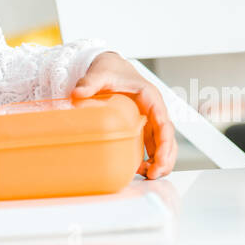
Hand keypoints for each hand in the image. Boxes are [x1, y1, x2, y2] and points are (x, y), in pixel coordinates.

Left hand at [71, 51, 176, 179]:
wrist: (110, 68)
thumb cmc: (110, 70)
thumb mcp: (100, 74)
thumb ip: (90, 82)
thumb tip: (77, 94)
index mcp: (149, 97)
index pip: (163, 120)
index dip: (165, 140)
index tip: (160, 156)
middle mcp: (154, 110)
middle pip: (168, 136)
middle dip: (165, 156)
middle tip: (154, 173)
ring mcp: (150, 120)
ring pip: (164, 144)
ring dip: (161, 161)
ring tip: (149, 176)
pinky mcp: (143, 127)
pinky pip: (153, 145)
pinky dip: (151, 159)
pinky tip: (141, 170)